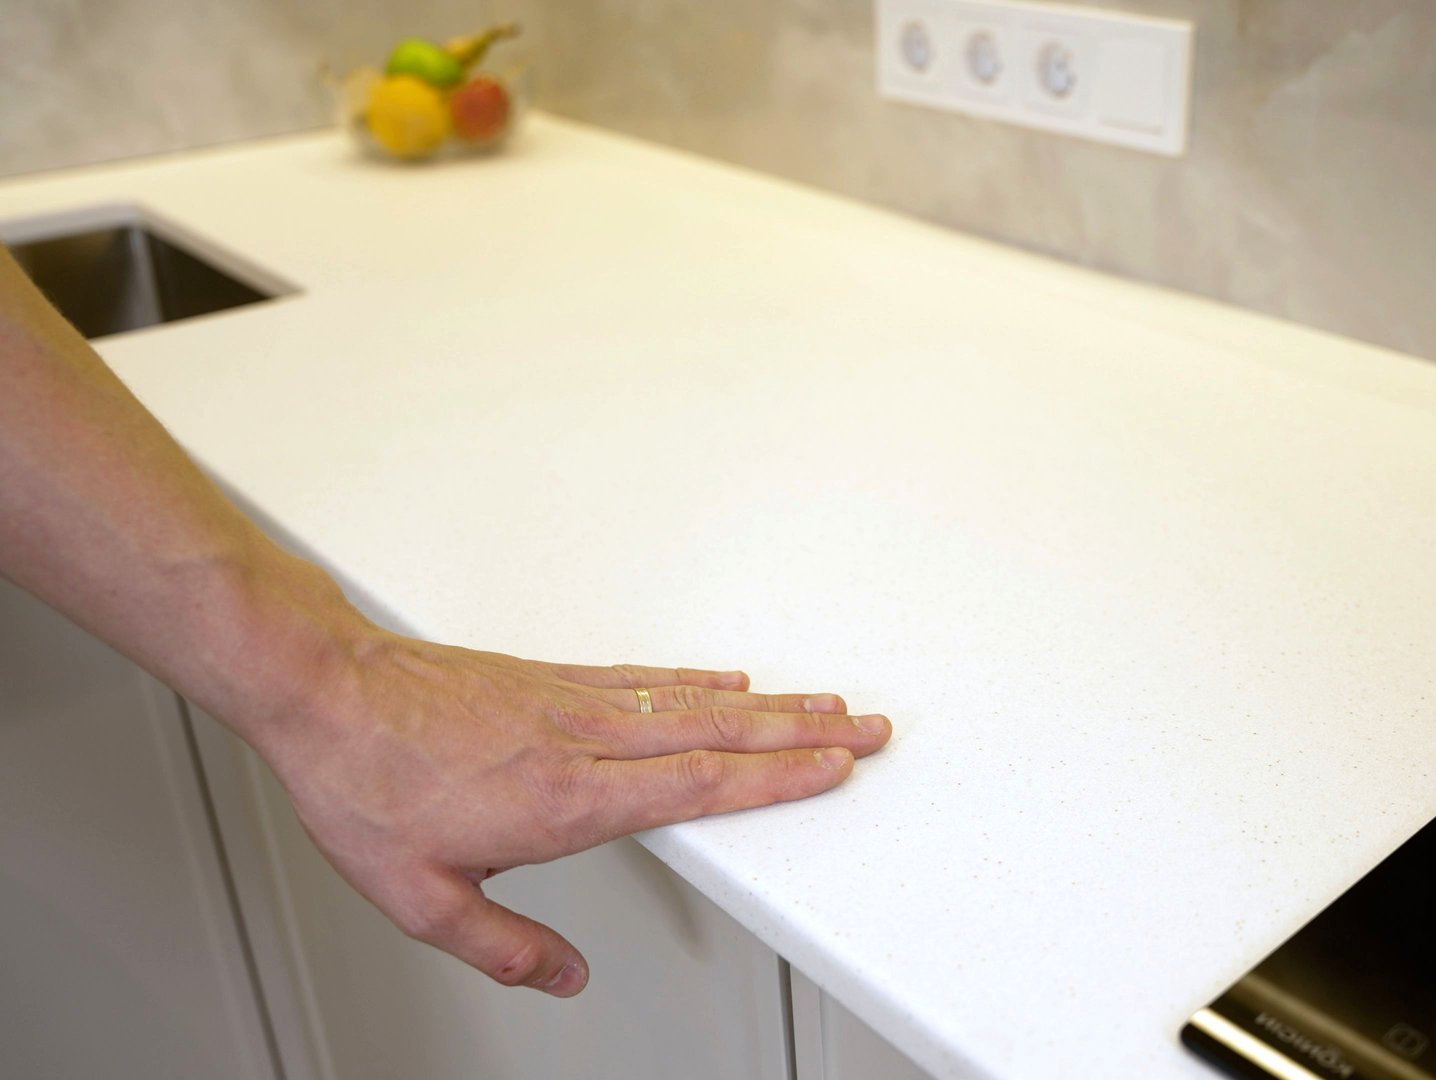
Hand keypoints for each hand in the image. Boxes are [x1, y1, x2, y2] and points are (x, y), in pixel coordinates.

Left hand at [253, 632, 890, 997]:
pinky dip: (700, 681)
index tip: (832, 768)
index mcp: (567, 800)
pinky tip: (730, 682)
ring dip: (768, 704)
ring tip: (823, 702)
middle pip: (719, 736)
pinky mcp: (552, 678)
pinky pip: (646, 677)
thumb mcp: (419, 898)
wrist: (325, 691)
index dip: (775, 779)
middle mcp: (584, 741)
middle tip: (864, 727)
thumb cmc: (366, 785)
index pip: (698, 786)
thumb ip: (503, 945)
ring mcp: (573, 701)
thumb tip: (563, 977)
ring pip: (694, 702)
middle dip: (803, 735)